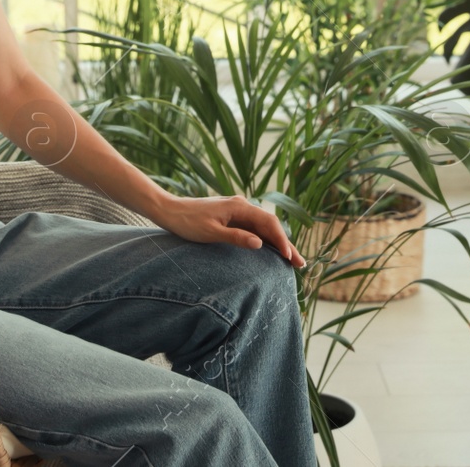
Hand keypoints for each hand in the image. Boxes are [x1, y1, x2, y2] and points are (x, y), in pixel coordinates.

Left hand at [153, 194, 304, 267]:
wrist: (169, 211)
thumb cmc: (187, 222)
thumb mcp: (211, 232)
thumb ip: (236, 237)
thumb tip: (259, 243)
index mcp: (239, 206)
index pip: (268, 223)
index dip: (281, 240)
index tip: (289, 256)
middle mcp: (242, 206)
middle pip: (270, 225)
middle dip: (285, 244)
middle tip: (300, 263)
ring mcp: (237, 211)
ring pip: (263, 228)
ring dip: (277, 243)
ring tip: (291, 260)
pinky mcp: (232, 217)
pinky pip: (254, 229)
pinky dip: (265, 240)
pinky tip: (271, 251)